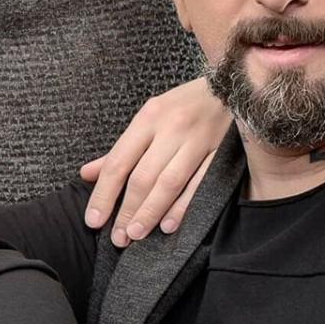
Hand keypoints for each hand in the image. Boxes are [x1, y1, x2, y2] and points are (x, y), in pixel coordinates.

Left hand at [80, 77, 229, 247]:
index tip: (93, 220)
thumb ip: (120, 149)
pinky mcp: (223, 151)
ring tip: (136, 235)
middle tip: (118, 238)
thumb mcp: (149, 118)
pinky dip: (183, 206)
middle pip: (143, 176)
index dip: (104, 194)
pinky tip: (168, 225)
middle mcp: (172, 127)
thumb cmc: (184, 106)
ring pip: (169, 183)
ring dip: (150, 212)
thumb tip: (87, 174)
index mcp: (149, 117)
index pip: (118, 162)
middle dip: (127, 210)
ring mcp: (199, 139)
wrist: (237, 86)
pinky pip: (200, 183)